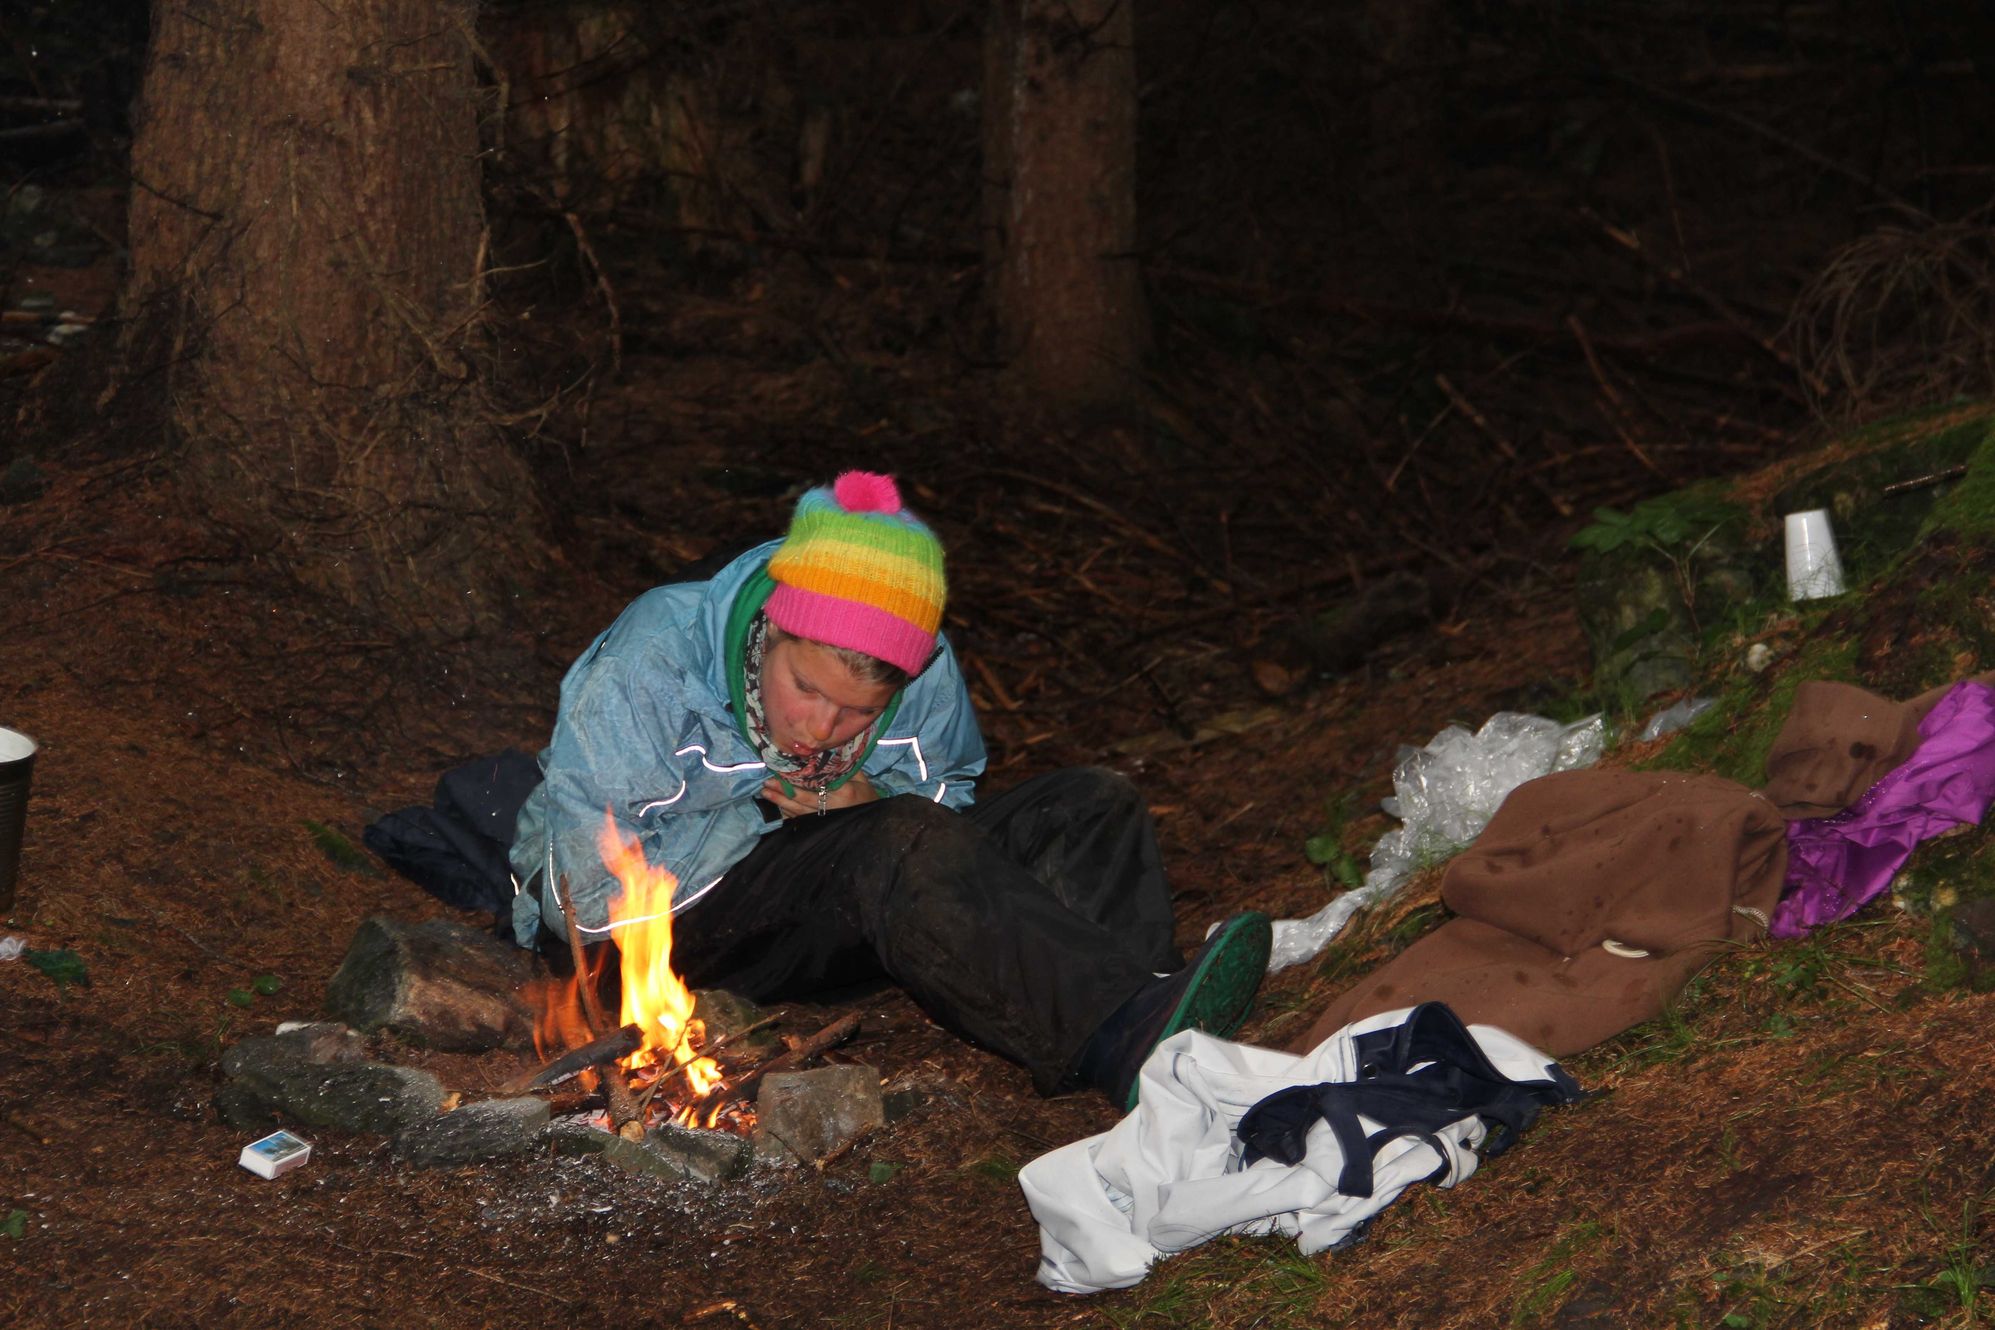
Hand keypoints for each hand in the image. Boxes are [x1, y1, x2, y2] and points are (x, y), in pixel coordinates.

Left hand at [760, 770, 877, 817]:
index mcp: (842, 792)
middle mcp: (831, 808)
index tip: (780, 773)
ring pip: (798, 813)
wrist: (875, 822)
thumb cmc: (867, 797)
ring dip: (781, 804)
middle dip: (782, 793)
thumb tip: (828, 749)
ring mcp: (825, 820)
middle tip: (766, 784)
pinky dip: (788, 815)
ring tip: (766, 794)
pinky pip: (801, 822)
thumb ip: (844, 766)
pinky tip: (777, 809)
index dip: (795, 782)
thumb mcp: (860, 779)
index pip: (814, 787)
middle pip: (801, 801)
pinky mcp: (821, 828)